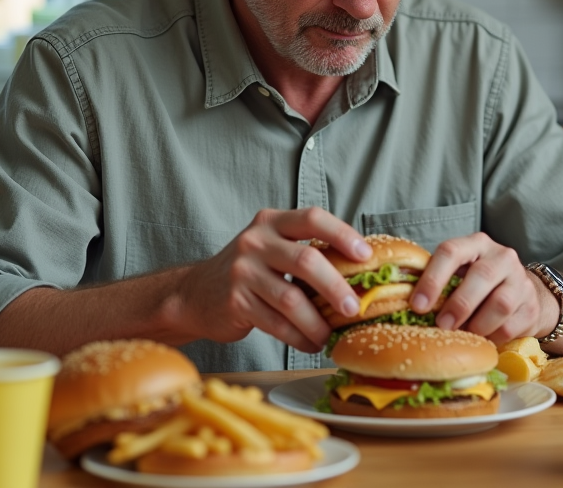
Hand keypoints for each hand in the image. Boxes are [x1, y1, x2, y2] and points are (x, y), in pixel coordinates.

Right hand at [173, 207, 371, 352]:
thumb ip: (305, 250)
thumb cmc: (249, 270)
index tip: (366, 255)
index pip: (313, 218)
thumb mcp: (272, 247)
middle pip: (307, 260)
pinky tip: (310, 343)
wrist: (196, 293)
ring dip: (317, 322)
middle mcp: (256, 241)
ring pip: (292, 299)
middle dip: (336, 287)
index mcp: (272, 221)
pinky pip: (276, 323)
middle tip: (355, 308)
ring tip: (330, 335)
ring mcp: (243, 271)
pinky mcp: (236, 302)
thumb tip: (360, 271)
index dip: (343, 234)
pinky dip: (298, 337)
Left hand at [409, 233, 557, 344]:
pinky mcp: (531, 306)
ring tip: (462, 334)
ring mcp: (520, 280)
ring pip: (499, 304)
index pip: (451, 251)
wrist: (524, 294)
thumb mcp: (459, 273)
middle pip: (481, 276)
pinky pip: (510, 326)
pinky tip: (481, 339)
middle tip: (441, 325)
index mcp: (475, 244)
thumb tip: (397, 301)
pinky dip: (491, 337)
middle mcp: (501, 257)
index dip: (432, 278)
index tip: (417, 304)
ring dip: (476, 324)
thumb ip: (436, 280)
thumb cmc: (478, 284)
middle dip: (458, 304)